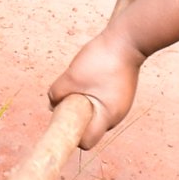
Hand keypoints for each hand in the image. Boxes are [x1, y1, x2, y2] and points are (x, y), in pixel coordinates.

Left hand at [47, 27, 145, 149]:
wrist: (127, 37)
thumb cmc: (101, 59)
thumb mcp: (71, 78)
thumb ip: (56, 94)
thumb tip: (51, 104)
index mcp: (108, 117)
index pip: (86, 141)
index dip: (71, 134)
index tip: (61, 117)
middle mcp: (116, 114)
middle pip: (88, 126)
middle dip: (73, 114)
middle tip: (68, 94)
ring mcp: (119, 102)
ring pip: (93, 110)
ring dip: (81, 100)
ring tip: (80, 80)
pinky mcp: (119, 90)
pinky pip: (99, 98)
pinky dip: (89, 91)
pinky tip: (88, 74)